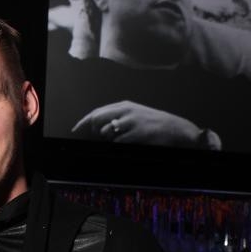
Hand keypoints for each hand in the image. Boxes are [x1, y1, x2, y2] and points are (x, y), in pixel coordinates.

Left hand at [72, 100, 203, 147]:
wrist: (175, 129)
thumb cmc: (153, 124)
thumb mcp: (135, 114)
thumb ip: (117, 117)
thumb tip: (96, 125)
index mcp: (124, 106)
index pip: (97, 112)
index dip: (84, 122)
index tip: (75, 130)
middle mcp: (126, 111)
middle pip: (97, 119)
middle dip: (94, 131)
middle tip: (100, 137)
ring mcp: (131, 122)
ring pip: (106, 132)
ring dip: (109, 139)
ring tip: (123, 139)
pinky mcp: (136, 133)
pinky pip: (117, 142)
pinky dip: (119, 145)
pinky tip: (129, 143)